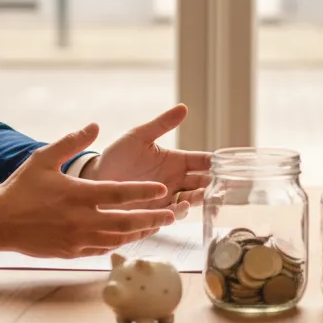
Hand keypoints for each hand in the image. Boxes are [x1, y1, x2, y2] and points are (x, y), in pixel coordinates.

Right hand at [0, 123, 178, 257]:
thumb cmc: (21, 187)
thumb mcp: (44, 158)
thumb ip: (71, 142)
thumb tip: (95, 125)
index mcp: (78, 194)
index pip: (120, 193)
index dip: (144, 192)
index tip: (161, 189)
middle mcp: (81, 219)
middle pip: (126, 221)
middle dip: (152, 217)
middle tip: (172, 214)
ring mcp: (77, 238)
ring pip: (118, 238)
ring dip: (140, 233)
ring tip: (157, 226)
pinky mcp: (71, 251)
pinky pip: (102, 249)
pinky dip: (119, 243)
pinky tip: (129, 238)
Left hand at [82, 104, 211, 219]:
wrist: (95, 178)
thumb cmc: (117, 155)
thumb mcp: (139, 136)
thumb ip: (161, 124)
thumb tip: (184, 107)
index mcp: (176, 161)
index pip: (203, 162)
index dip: (215, 163)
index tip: (226, 164)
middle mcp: (175, 180)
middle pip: (202, 183)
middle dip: (213, 184)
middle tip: (221, 185)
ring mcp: (166, 198)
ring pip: (191, 200)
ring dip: (198, 199)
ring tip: (200, 196)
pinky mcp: (155, 213)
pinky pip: (171, 215)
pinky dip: (178, 212)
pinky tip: (179, 208)